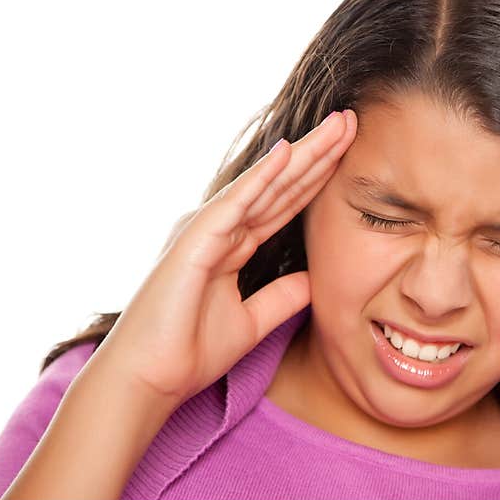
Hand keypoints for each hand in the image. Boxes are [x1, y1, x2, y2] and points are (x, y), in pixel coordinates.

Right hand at [96, 110, 356, 406]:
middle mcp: (220, 229)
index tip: (350, 151)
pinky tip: (290, 151)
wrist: (148, 379)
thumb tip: (314, 280)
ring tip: (337, 124)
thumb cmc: (188, 351)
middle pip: (281, 185)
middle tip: (351, 120)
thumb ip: (282, 298)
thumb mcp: (251, 322)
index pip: (285, 203)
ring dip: (304, 153)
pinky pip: (237, 203)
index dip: (318, 177)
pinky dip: (263, 177)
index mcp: (233, 245)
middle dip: (319, 153)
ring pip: (266, 184)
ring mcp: (207, 229)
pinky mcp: (195, 239)